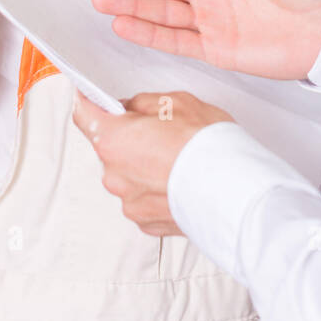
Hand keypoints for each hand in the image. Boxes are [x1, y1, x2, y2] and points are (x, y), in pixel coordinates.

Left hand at [73, 90, 231, 235]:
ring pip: (128, 174)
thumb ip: (143, 103)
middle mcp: (114, 175)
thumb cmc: (209, 148)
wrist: (236, 194)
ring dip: (143, 165)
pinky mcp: (146, 223)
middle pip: (110, 146)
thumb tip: (131, 108)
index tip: (89, 97)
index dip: (87, 102)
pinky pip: (143, 197)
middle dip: (128, 136)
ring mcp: (130, 203)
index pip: (84, 115)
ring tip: (177, 159)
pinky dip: (155, 188)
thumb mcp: (177, 102)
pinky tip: (179, 180)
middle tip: (160, 130)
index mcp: (114, 140)